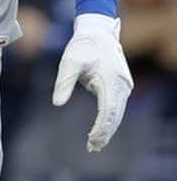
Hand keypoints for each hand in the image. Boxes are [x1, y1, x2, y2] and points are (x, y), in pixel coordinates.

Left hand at [52, 13, 133, 151]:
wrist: (98, 31)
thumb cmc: (82, 46)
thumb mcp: (68, 62)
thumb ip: (63, 83)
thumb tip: (56, 103)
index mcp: (110, 80)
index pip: (108, 111)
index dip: (100, 127)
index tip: (91, 139)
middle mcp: (122, 85)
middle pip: (115, 115)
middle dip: (105, 133)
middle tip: (92, 148)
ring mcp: (124, 85)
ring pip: (118, 112)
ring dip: (108, 128)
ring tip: (95, 145)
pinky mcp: (122, 85)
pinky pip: (117, 106)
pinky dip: (110, 119)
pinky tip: (101, 130)